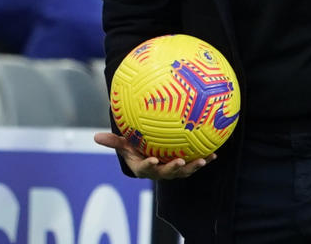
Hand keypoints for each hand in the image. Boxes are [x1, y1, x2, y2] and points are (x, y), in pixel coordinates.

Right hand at [93, 132, 215, 179]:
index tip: (152, 160)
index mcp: (145, 167)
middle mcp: (160, 171)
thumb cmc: (135, 148)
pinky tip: (215, 153)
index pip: (146, 168)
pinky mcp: (184, 166)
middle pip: (168, 172)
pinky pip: (195, 162)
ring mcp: (173, 170)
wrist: (150, 156)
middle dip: (174, 168)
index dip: (149, 165)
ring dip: (194, 166)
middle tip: (180, 161)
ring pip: (184, 171)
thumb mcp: (124, 145)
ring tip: (203, 160)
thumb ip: (113, 142)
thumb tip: (95, 137)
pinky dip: (205, 158)